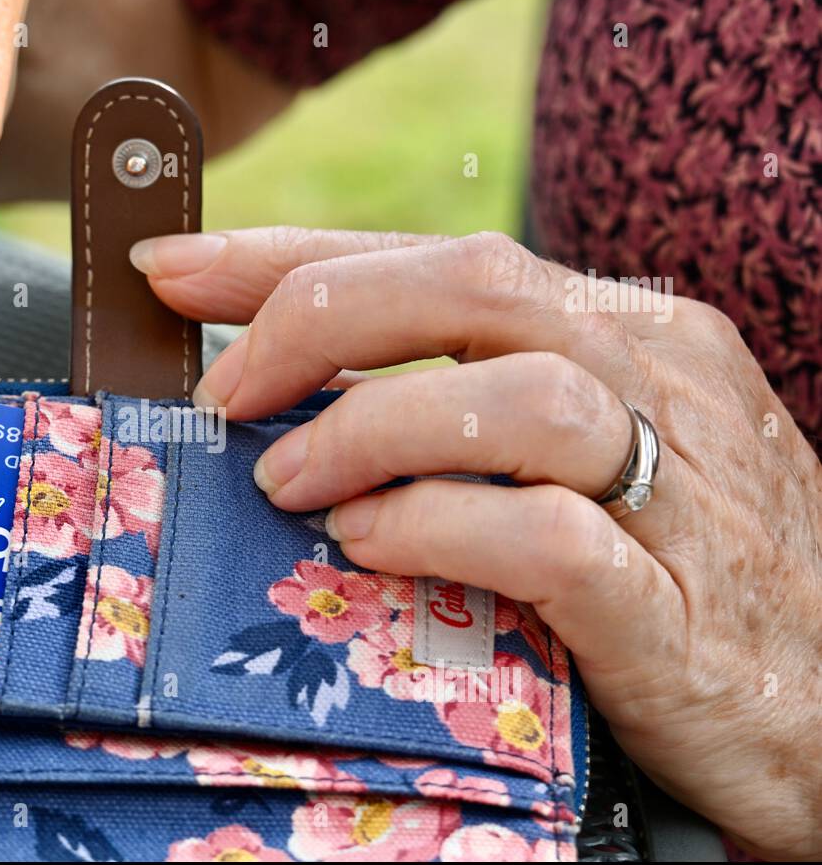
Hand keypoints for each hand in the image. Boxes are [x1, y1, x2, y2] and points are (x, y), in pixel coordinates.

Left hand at [132, 227, 821, 859]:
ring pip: (512, 398)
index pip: (442, 257)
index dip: (295, 255)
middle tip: (222, 388)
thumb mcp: (589, 457)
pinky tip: (368, 546)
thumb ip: (471, 412)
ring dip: (367, 429)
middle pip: (472, 288)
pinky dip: (434, 528)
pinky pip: (549, 538)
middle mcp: (658, 383)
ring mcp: (677, 492)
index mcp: (628, 333)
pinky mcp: (675, 609)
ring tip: (286, 484)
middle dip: (316, 319)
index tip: (180, 267)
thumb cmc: (685, 573)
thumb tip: (302, 400)